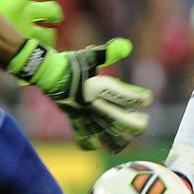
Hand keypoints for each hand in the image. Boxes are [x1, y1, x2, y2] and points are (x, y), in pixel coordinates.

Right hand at [8, 36, 151, 151]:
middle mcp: (94, 104)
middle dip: (135, 123)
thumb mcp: (90, 56)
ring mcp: (83, 114)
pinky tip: (97, 146)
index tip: (148, 98)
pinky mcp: (74, 118)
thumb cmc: (71, 63)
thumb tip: (126, 46)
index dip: (141, 99)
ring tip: (127, 142)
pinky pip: (81, 135)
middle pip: (120, 120)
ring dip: (117, 139)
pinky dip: (89, 143)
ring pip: (103, 133)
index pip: (127, 97)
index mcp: (100, 88)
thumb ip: (109, 52)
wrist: (46, 73)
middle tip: (144, 121)